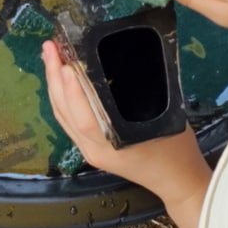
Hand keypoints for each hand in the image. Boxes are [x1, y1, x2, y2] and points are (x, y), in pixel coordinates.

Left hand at [41, 40, 209, 199]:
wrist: (177, 181)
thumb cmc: (176, 149)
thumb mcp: (165, 117)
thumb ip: (143, 93)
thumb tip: (120, 59)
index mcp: (114, 145)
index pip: (84, 118)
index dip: (73, 92)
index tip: (66, 64)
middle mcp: (95, 149)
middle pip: (66, 113)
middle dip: (54, 78)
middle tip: (50, 47)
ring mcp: (90, 150)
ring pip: (63, 116)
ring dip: (54, 85)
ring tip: (50, 55)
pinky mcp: (90, 148)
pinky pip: (68, 121)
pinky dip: (61, 97)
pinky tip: (59, 79)